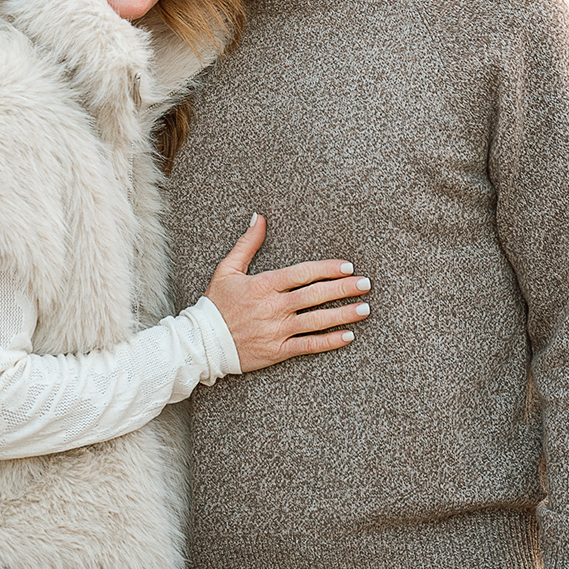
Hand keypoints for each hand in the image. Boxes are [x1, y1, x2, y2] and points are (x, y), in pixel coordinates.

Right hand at [205, 214, 370, 373]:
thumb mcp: (228, 269)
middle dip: (344, 288)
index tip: (347, 267)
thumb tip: (259, 217)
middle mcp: (274, 306)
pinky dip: (329, 341)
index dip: (328, 269)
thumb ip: (247, 243)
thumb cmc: (216, 304)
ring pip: (317, 320)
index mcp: (264, 284)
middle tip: (366, 284)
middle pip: (315, 295)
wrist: (202, 342)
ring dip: (344, 314)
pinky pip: (309, 345)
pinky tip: (348, 336)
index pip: (303, 273)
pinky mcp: (278, 351)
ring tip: (365, 308)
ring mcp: (277, 330)